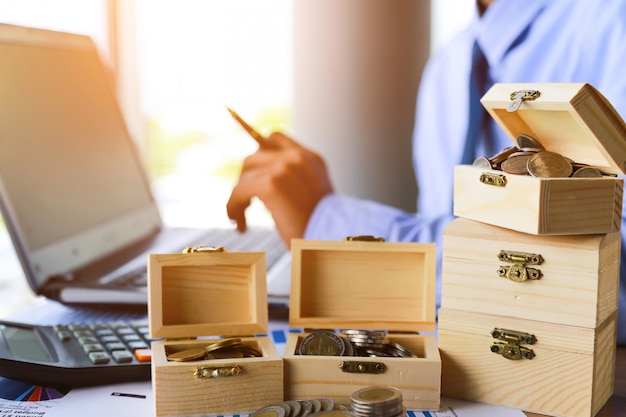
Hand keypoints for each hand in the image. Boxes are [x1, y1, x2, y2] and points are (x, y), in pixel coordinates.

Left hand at [226, 132, 332, 246]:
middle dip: (245, 180)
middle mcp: (297, 158)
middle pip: (254, 157)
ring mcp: (284, 169)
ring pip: (245, 175)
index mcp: (310, 158)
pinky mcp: (271, 185)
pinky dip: (234, 207)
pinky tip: (240, 224)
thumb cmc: (319, 225)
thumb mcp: (311, 194)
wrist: (329, 238)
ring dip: (238, 198)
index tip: (252, 176)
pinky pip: (239, 191)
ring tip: (240, 217)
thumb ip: (293, 179)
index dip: (258, 155)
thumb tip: (259, 179)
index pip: (274, 138)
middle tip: (245, 203)